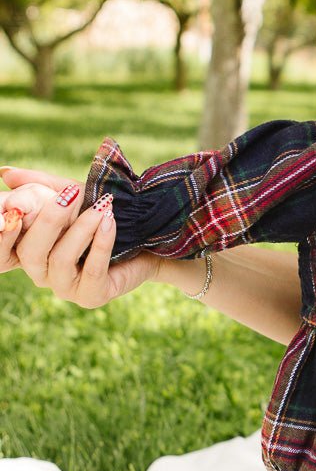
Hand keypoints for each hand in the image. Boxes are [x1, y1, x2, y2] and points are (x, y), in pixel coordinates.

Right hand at [0, 166, 159, 305]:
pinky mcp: (92, 296)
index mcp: (28, 248)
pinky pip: (91, 270)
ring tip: (102, 207)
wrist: (146, 237)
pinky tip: (109, 221)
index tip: (16, 209)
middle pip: (29, 252)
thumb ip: (37, 185)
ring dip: (81, 229)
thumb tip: (5, 173)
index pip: (5, 246)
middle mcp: (41, 272)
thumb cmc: (100, 214)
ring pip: (61, 260)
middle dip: (48, 221)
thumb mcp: (69, 194)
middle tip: (69, 196)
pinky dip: (100, 243)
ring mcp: (65, 288)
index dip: (4, 233)